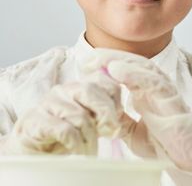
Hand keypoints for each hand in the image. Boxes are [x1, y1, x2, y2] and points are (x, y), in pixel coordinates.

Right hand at [1, 74, 120, 154]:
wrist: (33, 151)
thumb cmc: (68, 135)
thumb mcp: (92, 122)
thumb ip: (106, 115)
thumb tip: (116, 123)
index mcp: (80, 86)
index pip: (104, 80)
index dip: (115, 100)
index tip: (117, 120)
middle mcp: (63, 89)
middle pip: (91, 91)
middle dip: (106, 114)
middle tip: (111, 133)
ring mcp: (47, 102)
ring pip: (80, 115)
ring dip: (91, 137)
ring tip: (91, 150)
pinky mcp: (35, 120)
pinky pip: (66, 130)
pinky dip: (77, 144)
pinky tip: (78, 151)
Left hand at [92, 48, 191, 185]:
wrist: (189, 160)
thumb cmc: (167, 145)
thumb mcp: (133, 132)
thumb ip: (120, 119)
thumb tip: (101, 110)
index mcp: (148, 94)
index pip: (129, 71)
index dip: (110, 64)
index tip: (88, 61)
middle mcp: (157, 90)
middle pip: (136, 65)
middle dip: (113, 58)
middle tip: (91, 55)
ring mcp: (165, 93)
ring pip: (145, 69)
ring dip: (122, 61)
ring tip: (102, 58)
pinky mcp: (172, 101)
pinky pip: (154, 83)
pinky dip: (136, 74)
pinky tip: (118, 69)